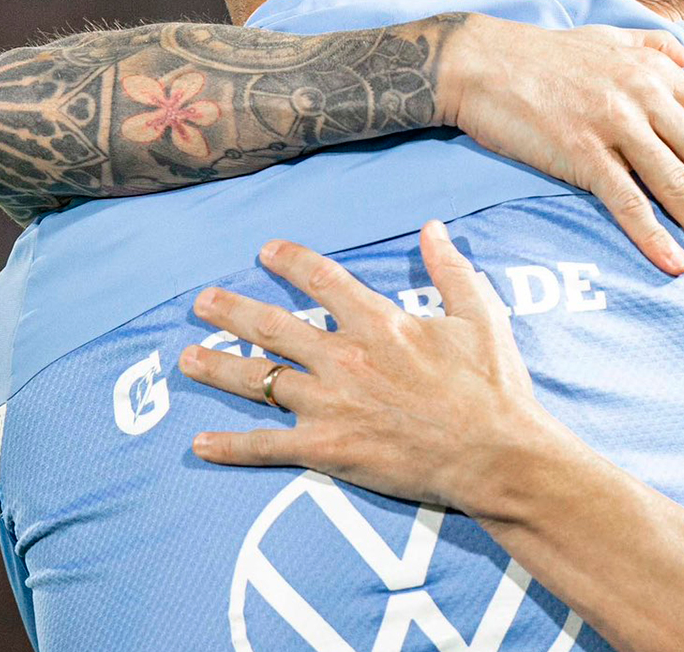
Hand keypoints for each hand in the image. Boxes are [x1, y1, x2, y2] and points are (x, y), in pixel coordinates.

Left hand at [179, 223, 569, 518]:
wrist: (496, 454)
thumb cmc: (493, 387)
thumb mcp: (480, 315)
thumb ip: (451, 270)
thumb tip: (433, 228)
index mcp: (378, 322)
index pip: (321, 278)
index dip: (290, 261)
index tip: (265, 251)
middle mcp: (343, 357)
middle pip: (273, 326)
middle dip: (232, 311)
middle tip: (202, 301)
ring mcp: (330, 404)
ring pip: (259, 380)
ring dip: (218, 367)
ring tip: (187, 357)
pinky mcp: (327, 449)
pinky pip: (267, 446)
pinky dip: (231, 447)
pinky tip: (201, 444)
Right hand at [433, 15, 683, 274]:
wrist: (479, 61)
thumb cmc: (545, 53)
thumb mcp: (612, 36)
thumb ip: (661, 49)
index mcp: (657, 71)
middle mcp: (644, 97)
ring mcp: (613, 125)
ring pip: (676, 184)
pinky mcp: (579, 153)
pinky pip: (626, 202)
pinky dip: (653, 236)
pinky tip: (674, 263)